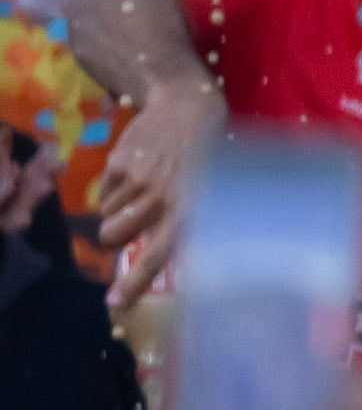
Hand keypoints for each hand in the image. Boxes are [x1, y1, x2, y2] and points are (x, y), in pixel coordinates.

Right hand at [93, 75, 223, 310]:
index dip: (134, 283)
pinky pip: (102, 193)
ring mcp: (138, 179)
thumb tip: (169, 264)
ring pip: (105, 216)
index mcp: (189, 209)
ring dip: (116, 212)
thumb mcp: (210, 191)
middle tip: (128, 228)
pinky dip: (114, 190)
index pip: (157, 256)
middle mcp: (162, 197)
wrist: (187, 105)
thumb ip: (187, 225)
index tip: (114, 304)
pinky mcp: (118, 162)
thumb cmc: (205, 156)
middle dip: (113, 240)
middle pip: (112, 238)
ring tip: (141, 192)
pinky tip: (137, 172)